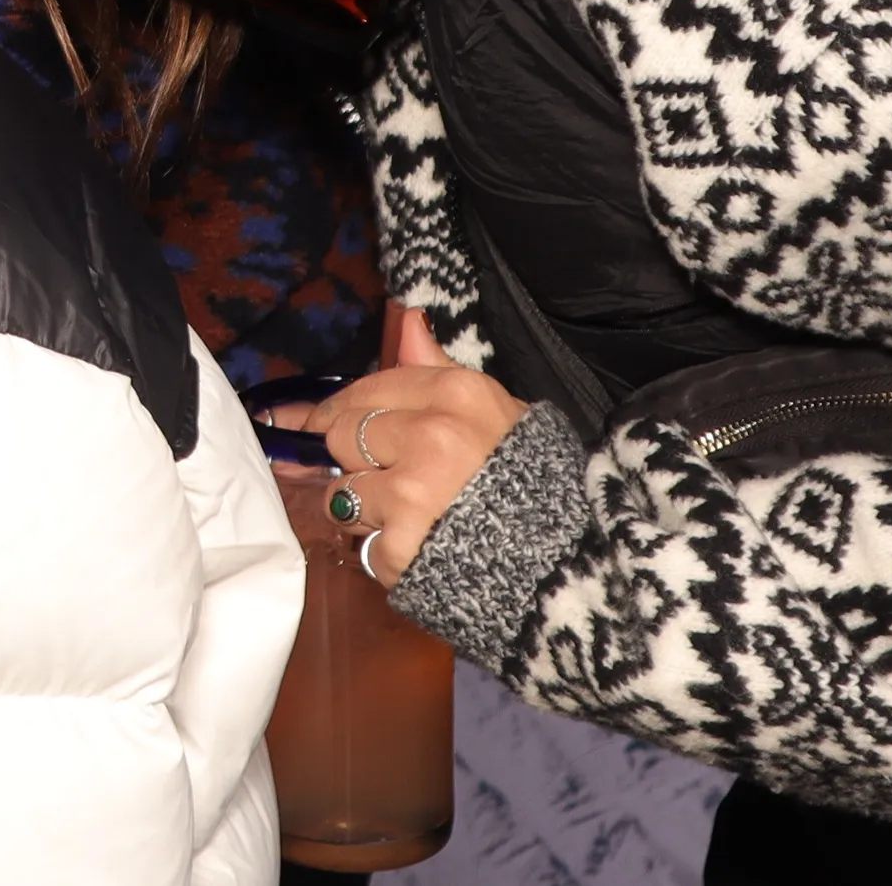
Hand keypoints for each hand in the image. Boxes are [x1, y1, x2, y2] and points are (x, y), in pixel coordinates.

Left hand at [310, 304, 530, 587]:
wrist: (571, 569)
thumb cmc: (535, 485)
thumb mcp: (500, 414)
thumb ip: (440, 370)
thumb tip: (406, 322)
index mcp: (457, 395)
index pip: (367, 389)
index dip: (341, 408)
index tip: (320, 420)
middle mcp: (430, 437)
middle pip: (343, 434)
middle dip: (351, 457)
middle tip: (384, 476)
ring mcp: (412, 494)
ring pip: (341, 492)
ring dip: (361, 508)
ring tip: (409, 517)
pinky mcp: (400, 549)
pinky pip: (363, 544)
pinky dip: (383, 551)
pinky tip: (420, 551)